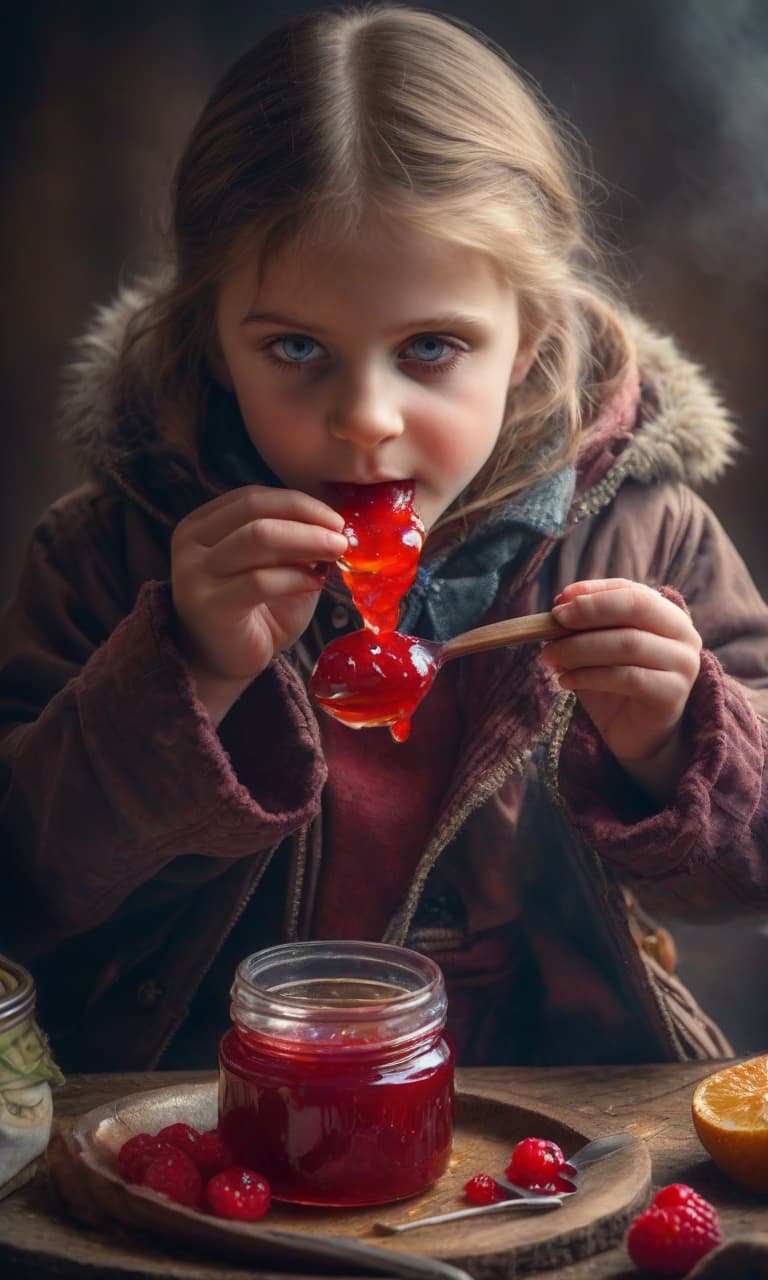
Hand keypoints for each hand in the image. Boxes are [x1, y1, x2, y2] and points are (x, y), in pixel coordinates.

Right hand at [172, 487, 346, 712]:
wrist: (225, 662)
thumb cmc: (255, 610)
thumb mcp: (274, 565)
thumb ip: (292, 541)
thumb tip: (334, 523)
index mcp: (202, 524)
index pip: (253, 497)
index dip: (298, 503)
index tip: (336, 519)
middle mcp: (191, 543)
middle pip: (255, 511)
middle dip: (306, 519)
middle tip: (342, 536)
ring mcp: (194, 573)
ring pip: (258, 539)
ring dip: (307, 542)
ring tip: (336, 553)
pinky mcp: (209, 605)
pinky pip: (260, 580)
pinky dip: (296, 577)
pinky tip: (317, 583)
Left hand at [542, 579, 701, 797]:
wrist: (638, 736)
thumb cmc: (615, 687)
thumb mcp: (597, 650)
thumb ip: (584, 628)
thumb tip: (559, 607)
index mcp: (666, 615)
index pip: (631, 590)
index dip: (594, 591)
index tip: (560, 600)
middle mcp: (683, 634)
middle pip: (636, 607)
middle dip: (590, 611)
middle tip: (555, 622)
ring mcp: (683, 664)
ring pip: (627, 643)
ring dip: (579, 647)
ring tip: (549, 657)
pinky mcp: (672, 694)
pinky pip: (626, 677)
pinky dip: (588, 676)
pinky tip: (565, 682)